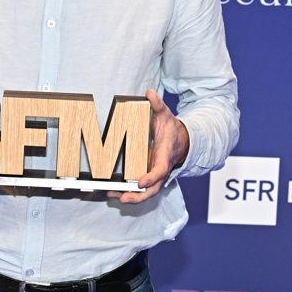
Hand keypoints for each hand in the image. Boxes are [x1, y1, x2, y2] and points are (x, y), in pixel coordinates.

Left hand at [108, 89, 188, 204]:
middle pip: (152, 189)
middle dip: (138, 196)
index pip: (160, 170)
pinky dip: (127, 192)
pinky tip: (112, 192)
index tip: (141, 181)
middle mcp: (160, 169)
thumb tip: (150, 93)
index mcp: (165, 155)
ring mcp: (153, 175)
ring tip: (114, 196)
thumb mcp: (165, 114)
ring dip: (131, 197)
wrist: (179, 140)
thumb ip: (157, 105)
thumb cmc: (170, 129)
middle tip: (123, 198)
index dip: (151, 177)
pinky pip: (138, 189)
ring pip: (145, 193)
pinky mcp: (146, 176)